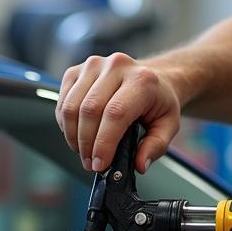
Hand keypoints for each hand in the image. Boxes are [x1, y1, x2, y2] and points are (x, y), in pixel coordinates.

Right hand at [55, 53, 180, 173]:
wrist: (153, 76)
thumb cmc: (159, 101)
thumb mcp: (168, 125)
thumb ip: (155, 146)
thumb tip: (139, 164)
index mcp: (142, 80)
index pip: (115, 113)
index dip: (103, 143)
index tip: (100, 164)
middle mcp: (117, 66)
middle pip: (89, 110)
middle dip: (86, 144)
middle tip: (91, 163)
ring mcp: (94, 65)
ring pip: (71, 106)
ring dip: (73, 136)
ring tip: (84, 152)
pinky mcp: (77, 70)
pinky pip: (63, 101)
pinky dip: (66, 124)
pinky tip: (77, 134)